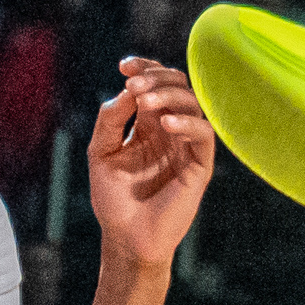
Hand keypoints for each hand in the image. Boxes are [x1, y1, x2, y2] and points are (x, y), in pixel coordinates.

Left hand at [86, 59, 214, 271]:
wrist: (126, 238)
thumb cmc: (114, 199)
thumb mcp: (101, 153)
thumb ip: (111, 121)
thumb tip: (128, 90)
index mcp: (149, 124)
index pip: (155, 85)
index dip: (145, 68)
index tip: (125, 65)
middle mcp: (172, 129)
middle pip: (178, 87)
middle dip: (157, 77)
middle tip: (135, 82)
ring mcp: (187, 145)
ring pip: (193, 104)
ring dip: (169, 95)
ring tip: (145, 97)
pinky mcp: (200, 164)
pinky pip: (203, 134)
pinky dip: (187, 123)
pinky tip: (165, 122)